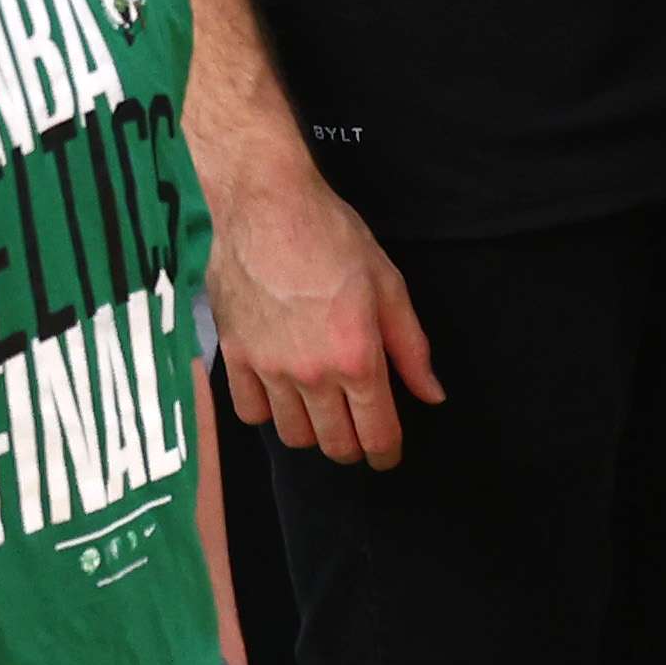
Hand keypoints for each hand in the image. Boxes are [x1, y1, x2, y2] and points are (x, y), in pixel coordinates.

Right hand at [209, 142, 442, 467]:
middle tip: (361, 434)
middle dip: (353, 448)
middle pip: (333, 443)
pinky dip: (268, 413)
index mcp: (356, 359)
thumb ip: (411, 349)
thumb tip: (432, 395)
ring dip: (313, 433)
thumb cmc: (334, 239)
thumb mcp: (390, 288)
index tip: (388, 456)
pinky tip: (282, 395)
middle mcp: (310, 374)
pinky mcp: (233, 355)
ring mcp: (267, 368)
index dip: (386, 453)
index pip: (376, 433)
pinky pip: (249, 411)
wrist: (265, 208)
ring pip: (291, 434)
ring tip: (324, 414)